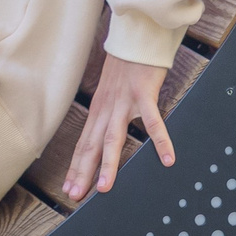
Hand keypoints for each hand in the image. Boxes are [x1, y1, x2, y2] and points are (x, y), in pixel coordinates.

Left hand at [64, 53, 175, 201]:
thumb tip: (106, 140)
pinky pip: (153, 121)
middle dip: (83, 172)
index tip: (69, 189)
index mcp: (98, 112)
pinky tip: (167, 159)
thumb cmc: (125, 70)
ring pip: (114, 138)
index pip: (84, 145)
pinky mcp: (144, 94)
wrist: (135, 39)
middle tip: (76, 196)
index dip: (76, 168)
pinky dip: (160, 141)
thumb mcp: (110, 95)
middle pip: (93, 146)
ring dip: (109, 164)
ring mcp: (124, 102)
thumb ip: (108, 117)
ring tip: (106, 187)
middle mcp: (106, 109)